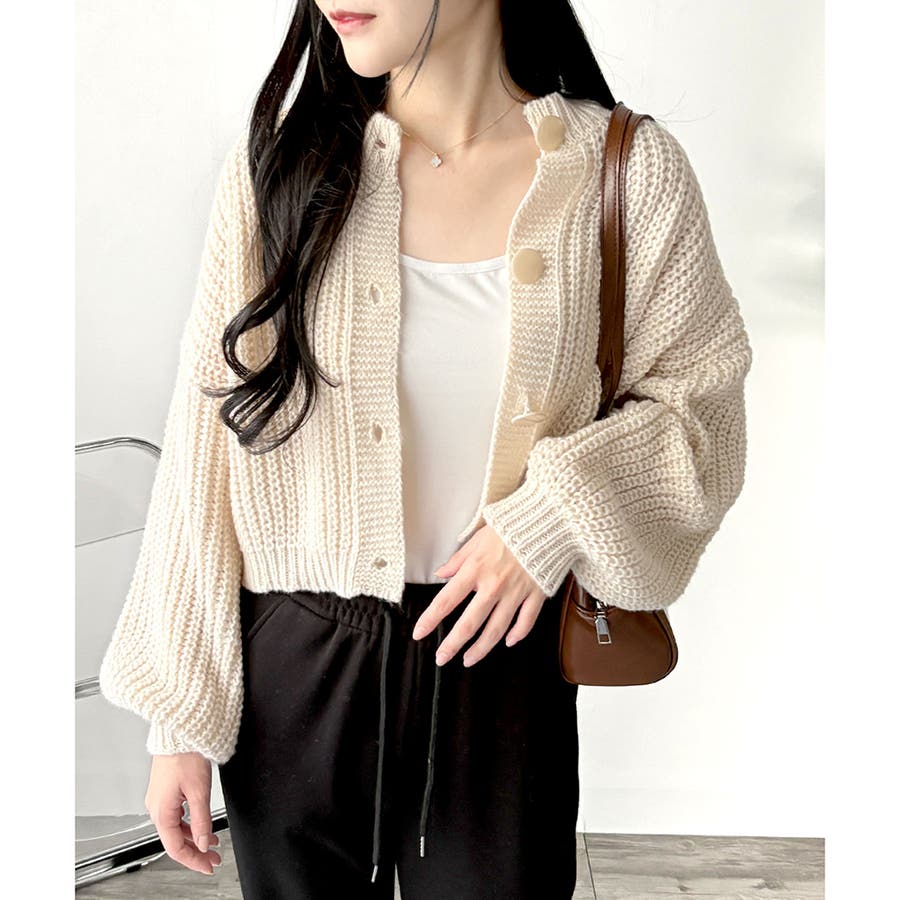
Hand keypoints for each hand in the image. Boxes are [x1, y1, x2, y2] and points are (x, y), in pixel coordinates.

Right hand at [145, 753, 221, 875]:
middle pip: (175, 840)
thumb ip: (202, 821)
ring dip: (194, 838)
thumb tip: (204, 843)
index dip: (193, 860)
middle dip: (196, 851)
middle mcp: (156, 808)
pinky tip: (201, 826)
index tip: (208, 866)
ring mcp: (159, 800)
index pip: (176, 848)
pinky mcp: (165, 792)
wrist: (179, 732)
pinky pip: (176, 816)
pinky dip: (189, 824)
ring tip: (213, 843)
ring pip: (176, 829)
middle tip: (214, 858)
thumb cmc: (185, 755)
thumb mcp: (199, 791)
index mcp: (161, 812)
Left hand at [412, 523, 547, 666]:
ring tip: (468, 660)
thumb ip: (458, 559)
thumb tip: (440, 573)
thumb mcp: (478, 538)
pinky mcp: (536, 594)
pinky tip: (508, 642)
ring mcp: (516, 592)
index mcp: (475, 569)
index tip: (419, 633)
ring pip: (496, 629)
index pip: (446, 600)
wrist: (546, 520)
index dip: (430, 619)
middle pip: (469, 623)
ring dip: (481, 648)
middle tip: (441, 658)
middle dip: (453, 644)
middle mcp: (493, 585)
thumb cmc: (510, 527)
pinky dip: (517, 634)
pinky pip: (526, 621)